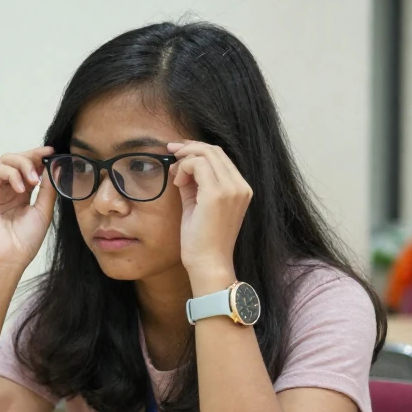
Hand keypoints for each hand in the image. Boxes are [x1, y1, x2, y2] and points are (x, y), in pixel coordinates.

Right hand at [0, 146, 58, 270]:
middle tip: (45, 159)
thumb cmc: (24, 241)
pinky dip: (12, 174)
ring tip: (34, 179)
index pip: (29, 167)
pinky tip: (21, 188)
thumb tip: (55, 167)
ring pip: (7, 160)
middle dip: (32, 156)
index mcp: (21, 194)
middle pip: (17, 159)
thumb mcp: (43, 211)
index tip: (53, 152)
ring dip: (23, 164)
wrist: (9, 258)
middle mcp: (7, 189)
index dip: (40, 157)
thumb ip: (48, 189)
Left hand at [168, 141, 251, 288]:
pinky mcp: (217, 194)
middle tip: (170, 153)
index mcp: (241, 189)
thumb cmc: (202, 240)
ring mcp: (232, 189)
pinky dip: (183, 168)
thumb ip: (194, 184)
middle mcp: (241, 186)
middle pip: (214, 150)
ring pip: (206, 154)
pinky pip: (198, 165)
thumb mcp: (198, 205)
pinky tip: (177, 183)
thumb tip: (182, 166)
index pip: (220, 157)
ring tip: (175, 176)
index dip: (197, 150)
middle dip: (189, 148)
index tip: (178, 153)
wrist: (208, 263)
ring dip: (185, 159)